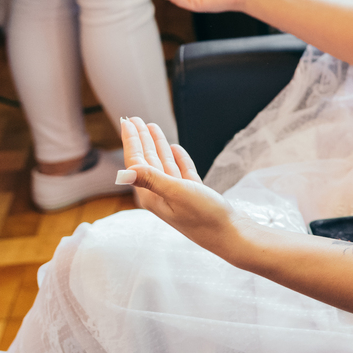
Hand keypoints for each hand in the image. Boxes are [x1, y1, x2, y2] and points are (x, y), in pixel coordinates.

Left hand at [117, 116, 241, 255]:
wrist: (230, 234)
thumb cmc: (204, 216)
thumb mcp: (177, 193)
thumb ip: (152, 179)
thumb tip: (123, 171)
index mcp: (151, 195)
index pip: (136, 162)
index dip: (132, 141)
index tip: (127, 122)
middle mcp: (160, 194)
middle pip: (146, 161)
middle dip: (141, 139)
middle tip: (134, 119)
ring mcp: (177, 194)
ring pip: (163, 163)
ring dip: (157, 145)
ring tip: (151, 127)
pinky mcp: (193, 193)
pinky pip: (180, 170)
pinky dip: (177, 158)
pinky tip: (173, 148)